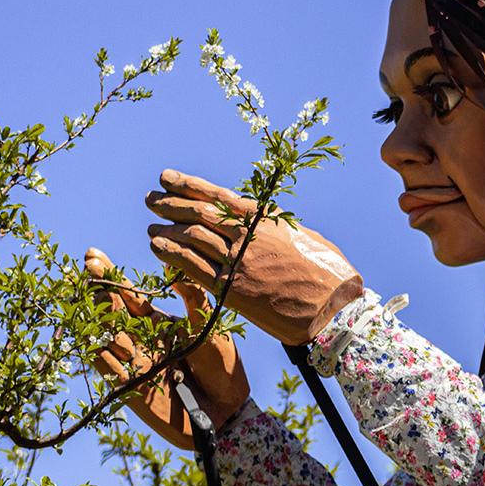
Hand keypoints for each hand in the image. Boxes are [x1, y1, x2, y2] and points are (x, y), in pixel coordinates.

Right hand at [83, 246, 249, 450]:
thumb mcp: (208, 326)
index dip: (112, 275)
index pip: (130, 295)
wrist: (226, 410)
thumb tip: (173, 264)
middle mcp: (141, 341)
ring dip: (99, 316)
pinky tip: (88, 334)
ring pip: (106, 336)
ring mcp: (133, 364)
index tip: (93, 255)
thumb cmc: (220, 366)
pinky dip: (98, 352)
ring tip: (95, 292)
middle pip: (113, 311)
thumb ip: (192, 297)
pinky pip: (107, 369)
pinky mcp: (128, 390)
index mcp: (158, 323)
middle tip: (88, 265)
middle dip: (100, 287)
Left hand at [145, 168, 363, 345]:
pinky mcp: (232, 291)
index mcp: (265, 219)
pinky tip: (157, 247)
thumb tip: (257, 219)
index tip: (167, 177)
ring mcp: (238, 263)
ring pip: (192, 238)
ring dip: (166, 230)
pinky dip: (171, 255)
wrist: (333, 308)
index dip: (188, 185)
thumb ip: (275, 226)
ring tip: (151, 226)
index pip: (217, 196)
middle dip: (170, 204)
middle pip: (199, 214)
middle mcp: (248, 236)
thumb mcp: (303, 235)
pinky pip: (193, 268)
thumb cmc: (326, 271)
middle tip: (151, 199)